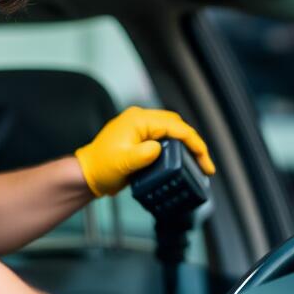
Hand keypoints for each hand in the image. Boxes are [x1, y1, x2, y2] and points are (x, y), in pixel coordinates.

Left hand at [74, 107, 215, 196]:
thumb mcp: (123, 162)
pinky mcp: (141, 138)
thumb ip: (143, 154)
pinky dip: (176, 148)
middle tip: (205, 164)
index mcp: (138, 119)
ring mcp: (141, 128)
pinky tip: (181, 161)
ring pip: (172, 131)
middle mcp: (141, 119)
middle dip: (194, 144)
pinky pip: (164, 138)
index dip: (194, 143)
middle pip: (177, 125)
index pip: (175, 127)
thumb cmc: (101, 167)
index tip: (205, 161)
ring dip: (186, 146)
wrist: (88, 174)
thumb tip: (158, 149)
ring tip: (198, 163)